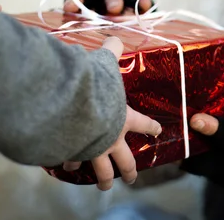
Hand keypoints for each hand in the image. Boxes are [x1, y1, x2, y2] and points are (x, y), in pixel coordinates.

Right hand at [63, 37, 161, 190]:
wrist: (72, 108)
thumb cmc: (94, 87)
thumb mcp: (106, 64)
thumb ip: (111, 52)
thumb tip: (115, 37)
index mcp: (124, 118)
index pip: (143, 123)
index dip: (151, 127)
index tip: (158, 132)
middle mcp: (111, 138)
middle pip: (126, 160)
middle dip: (130, 170)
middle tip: (133, 178)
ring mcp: (93, 149)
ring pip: (102, 171)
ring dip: (104, 179)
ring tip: (105, 186)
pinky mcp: (74, 152)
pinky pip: (71, 159)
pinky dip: (68, 162)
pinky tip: (66, 165)